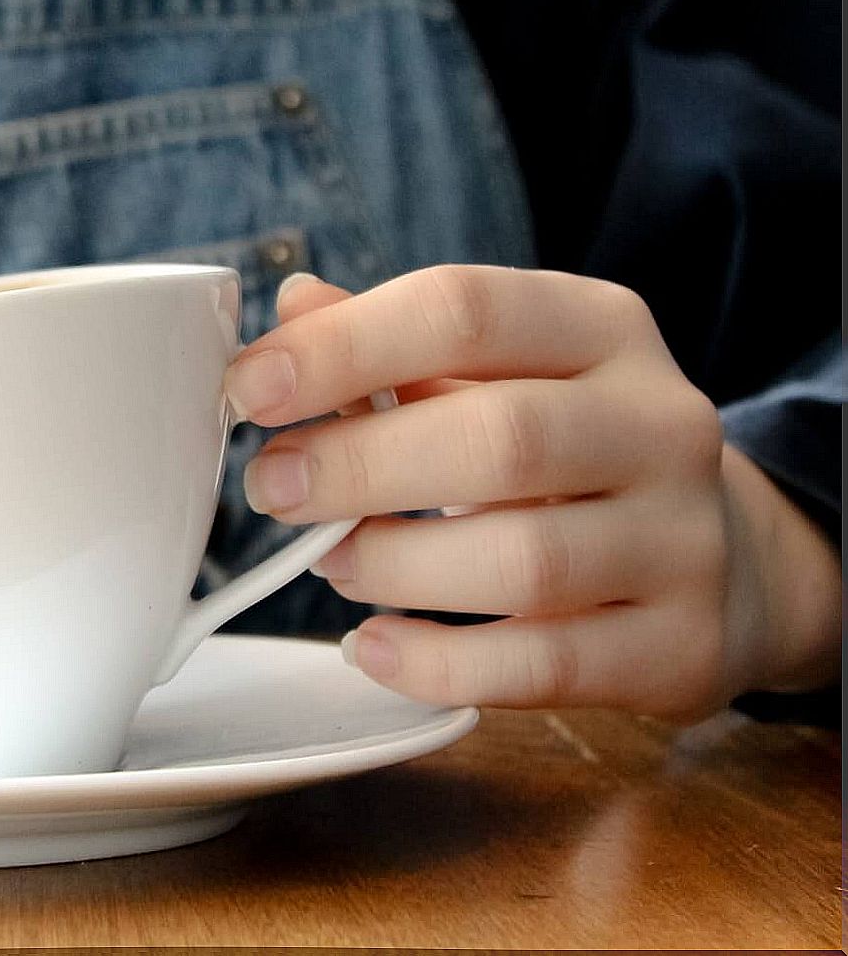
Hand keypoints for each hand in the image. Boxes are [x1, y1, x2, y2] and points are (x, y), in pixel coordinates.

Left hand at [226, 266, 841, 719]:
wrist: (726, 561)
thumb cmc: (566, 452)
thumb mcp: (495, 372)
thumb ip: (389, 340)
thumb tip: (290, 307)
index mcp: (602, 328)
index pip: (464, 310)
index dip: (341, 348)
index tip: (247, 388)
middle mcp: (661, 423)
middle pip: (500, 438)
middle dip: (358, 466)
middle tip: (272, 489)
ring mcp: (685, 540)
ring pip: (525, 561)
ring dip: (396, 566)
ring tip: (332, 563)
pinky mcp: (680, 648)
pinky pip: (544, 667)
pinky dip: (438, 663)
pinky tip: (374, 645)